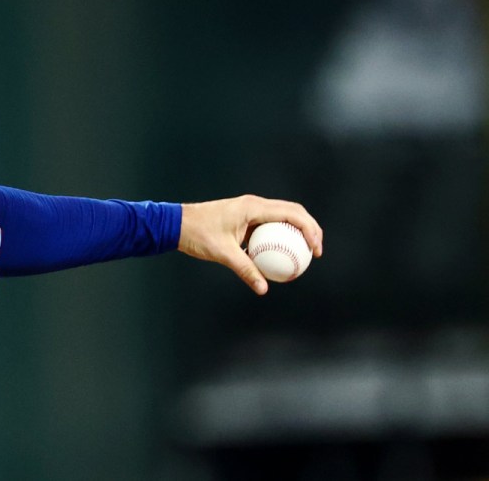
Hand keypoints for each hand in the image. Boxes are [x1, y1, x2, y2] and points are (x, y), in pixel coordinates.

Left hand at [178, 195, 322, 294]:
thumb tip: (263, 288)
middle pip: (293, 212)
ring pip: (282, 218)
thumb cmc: (197, 234)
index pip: (292, 214)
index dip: (310, 230)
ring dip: (296, 233)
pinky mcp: (244, 218)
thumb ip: (244, 269)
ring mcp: (249, 210)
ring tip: (304, 255)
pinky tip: (280, 258)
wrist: (176, 224)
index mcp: (253, 207)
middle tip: (316, 252)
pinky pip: (268, 227)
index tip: (316, 250)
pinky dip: (278, 238)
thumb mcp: (222, 253)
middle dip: (310, 229)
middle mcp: (254, 205)